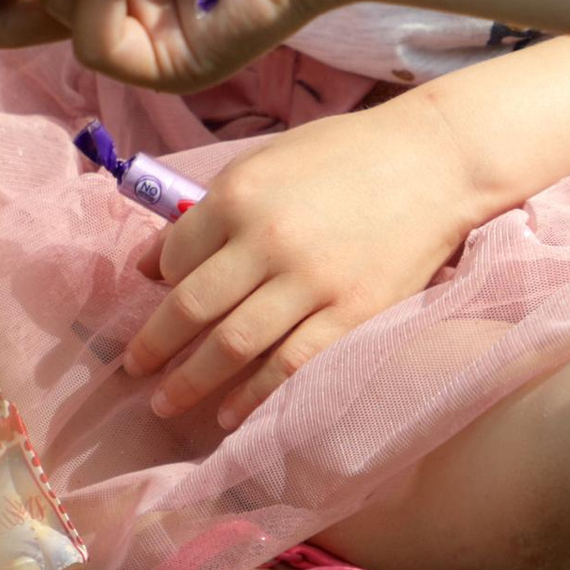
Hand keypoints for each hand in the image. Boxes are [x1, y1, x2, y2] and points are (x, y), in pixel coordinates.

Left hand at [122, 101, 481, 427]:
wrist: (435, 162)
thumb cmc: (346, 155)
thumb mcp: (266, 161)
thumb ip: (208, 210)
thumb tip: (147, 262)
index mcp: (240, 195)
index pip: (176, 256)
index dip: (156, 286)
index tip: (150, 308)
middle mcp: (268, 240)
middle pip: (192, 308)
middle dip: (155, 347)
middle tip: (134, 371)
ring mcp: (312, 281)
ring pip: (234, 345)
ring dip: (192, 382)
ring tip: (166, 404)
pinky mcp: (352, 313)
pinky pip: (291, 365)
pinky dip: (254, 396)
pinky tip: (228, 414)